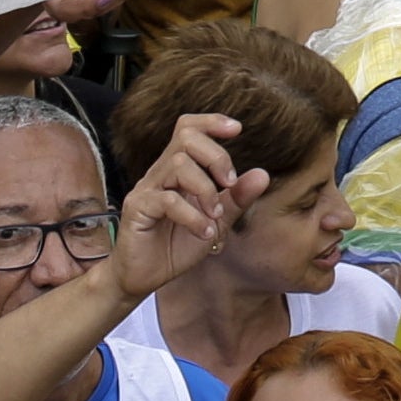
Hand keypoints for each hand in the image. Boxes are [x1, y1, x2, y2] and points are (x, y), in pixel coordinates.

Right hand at [111, 116, 247, 301]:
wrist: (141, 278)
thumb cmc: (174, 247)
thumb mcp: (214, 222)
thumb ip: (236, 199)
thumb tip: (263, 174)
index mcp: (177, 170)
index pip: (188, 128)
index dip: (211, 122)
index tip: (237, 129)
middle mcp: (160, 173)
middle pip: (186, 138)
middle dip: (216, 156)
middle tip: (228, 184)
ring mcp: (146, 189)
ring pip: (178, 165)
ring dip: (206, 189)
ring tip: (215, 216)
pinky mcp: (137, 209)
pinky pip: (167, 201)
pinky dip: (192, 216)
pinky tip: (204, 232)